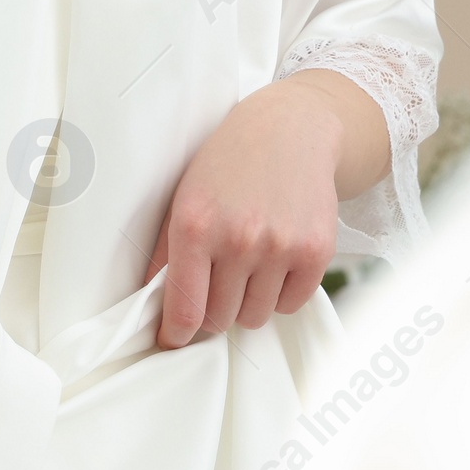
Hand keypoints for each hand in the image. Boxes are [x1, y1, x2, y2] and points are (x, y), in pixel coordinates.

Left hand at [149, 70, 389, 347]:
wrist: (289, 130)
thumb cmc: (227, 163)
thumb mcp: (184, 196)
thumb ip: (167, 251)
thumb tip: (153, 305)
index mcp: (195, 225)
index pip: (184, 308)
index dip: (175, 334)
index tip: (172, 340)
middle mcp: (238, 239)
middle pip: (219, 319)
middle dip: (212, 311)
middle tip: (215, 283)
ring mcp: (281, 247)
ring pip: (255, 317)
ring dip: (246, 303)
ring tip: (245, 265)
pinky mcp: (316, 252)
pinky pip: (290, 305)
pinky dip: (279, 294)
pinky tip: (273, 261)